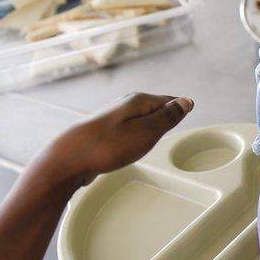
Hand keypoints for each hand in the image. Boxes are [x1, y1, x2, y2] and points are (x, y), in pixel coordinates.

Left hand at [40, 93, 193, 187]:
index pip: (169, 101)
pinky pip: (129, 131)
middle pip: (155, 109)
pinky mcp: (105, 132)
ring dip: (150, 129)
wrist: (70, 158)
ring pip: (141, 120)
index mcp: (139, 101)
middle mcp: (125, 105)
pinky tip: (133, 146)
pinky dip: (136, 138)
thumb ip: (168, 117)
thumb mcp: (147, 132)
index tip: (189, 117)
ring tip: (157, 138)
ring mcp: (113, 118)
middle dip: (165, 119)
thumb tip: (186, 101)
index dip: (179, 111)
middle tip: (176, 127)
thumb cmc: (109, 146)